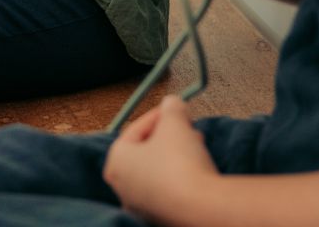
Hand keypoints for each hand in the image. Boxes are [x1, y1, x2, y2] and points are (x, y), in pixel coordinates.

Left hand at [104, 95, 218, 224]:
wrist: (202, 209)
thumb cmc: (180, 164)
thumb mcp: (174, 120)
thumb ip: (171, 106)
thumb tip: (172, 103)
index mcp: (116, 162)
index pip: (134, 129)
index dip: (157, 115)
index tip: (173, 110)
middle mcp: (123, 188)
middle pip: (145, 151)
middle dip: (168, 135)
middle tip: (185, 127)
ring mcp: (141, 207)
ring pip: (158, 171)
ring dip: (176, 154)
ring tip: (196, 145)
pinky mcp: (161, 219)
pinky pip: (168, 190)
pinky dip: (180, 177)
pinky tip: (197, 170)